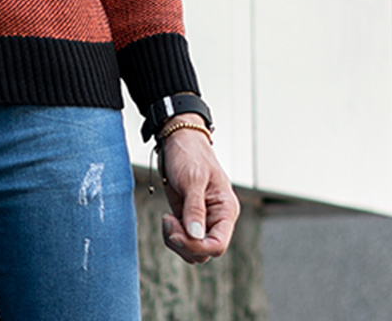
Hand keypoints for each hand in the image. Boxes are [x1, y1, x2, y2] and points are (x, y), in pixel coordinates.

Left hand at [157, 128, 239, 264]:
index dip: (198, 246)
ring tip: (166, 220)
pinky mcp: (187, 217)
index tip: (177, 233)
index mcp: (225, 209)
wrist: (177, 139)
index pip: (218, 245)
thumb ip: (194, 207)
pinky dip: (172, 236)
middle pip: (204, 251)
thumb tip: (196, 235)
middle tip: (167, 221)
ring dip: (177, 241)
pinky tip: (167, 219)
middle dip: (184, 243)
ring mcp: (201, 220)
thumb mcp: (193, 178)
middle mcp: (216, 218)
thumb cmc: (190, 153)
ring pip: (193, 250)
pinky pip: (182, 240)